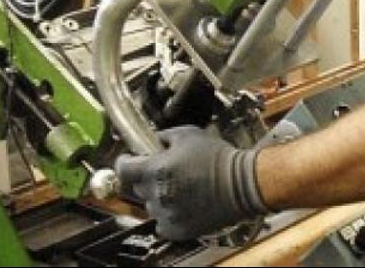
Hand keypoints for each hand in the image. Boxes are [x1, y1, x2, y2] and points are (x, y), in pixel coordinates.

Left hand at [115, 126, 268, 240]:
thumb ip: (164, 136)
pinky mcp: (178, 230)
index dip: (124, 162)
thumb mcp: (188, 135)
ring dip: (159, 196)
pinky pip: (162, 223)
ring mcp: (167, 214)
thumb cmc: (218, 159)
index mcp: (156, 170)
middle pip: (137, 187)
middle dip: (147, 178)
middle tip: (164, 171)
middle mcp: (158, 194)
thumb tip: (154, 140)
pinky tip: (183, 202)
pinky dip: (168, 214)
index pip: (123, 170)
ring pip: (151, 205)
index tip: (128, 160)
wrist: (242, 184)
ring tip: (180, 187)